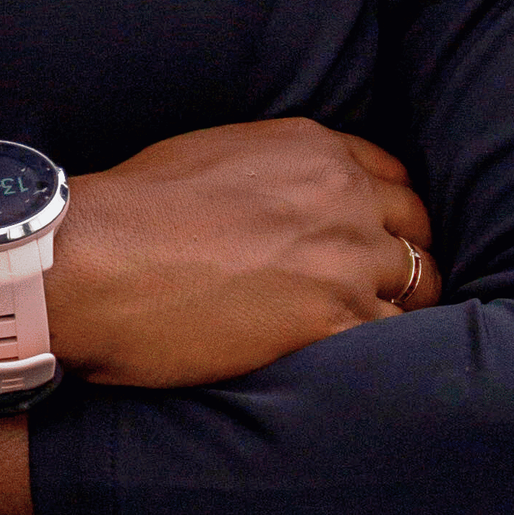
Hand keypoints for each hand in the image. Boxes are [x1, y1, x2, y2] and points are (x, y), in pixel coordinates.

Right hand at [52, 118, 437, 391]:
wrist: (95, 263)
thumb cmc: (128, 212)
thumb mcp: (210, 155)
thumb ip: (267, 170)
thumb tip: (270, 199)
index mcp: (312, 149)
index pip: (391, 175)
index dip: (388, 211)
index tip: (379, 236)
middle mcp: (342, 194)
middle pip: (415, 228)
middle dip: (405, 256)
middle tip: (384, 289)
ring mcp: (345, 258)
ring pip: (419, 284)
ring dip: (400, 306)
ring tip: (373, 332)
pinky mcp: (333, 321)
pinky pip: (394, 339)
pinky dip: (385, 352)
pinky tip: (363, 366)